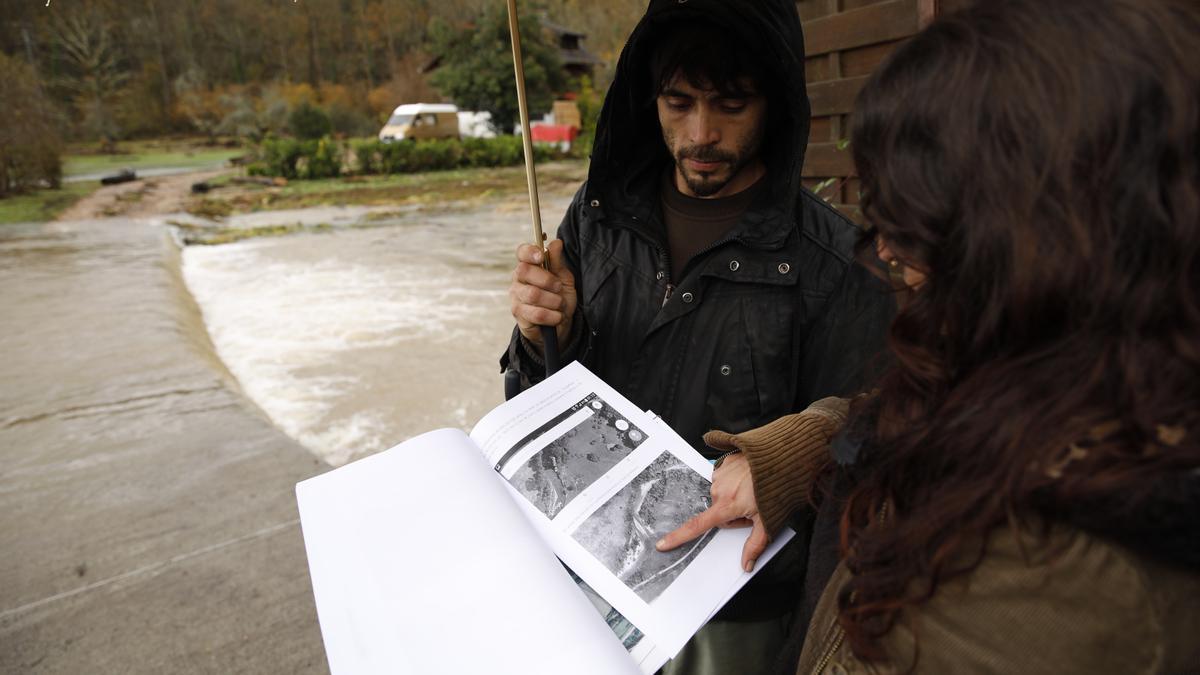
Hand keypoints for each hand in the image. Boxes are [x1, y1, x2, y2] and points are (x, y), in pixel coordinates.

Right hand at [509, 239, 576, 350]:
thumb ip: (558, 261)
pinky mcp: (518, 314)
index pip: (522, 252)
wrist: (560, 323)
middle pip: (524, 271)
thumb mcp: (563, 278)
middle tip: (559, 288)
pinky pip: (537, 314)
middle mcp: (518, 279)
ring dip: (554, 301)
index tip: (541, 256)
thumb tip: (556, 242)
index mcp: (529, 266)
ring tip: (560, 304)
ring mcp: (516, 297)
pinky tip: (557, 316)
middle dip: (547, 280)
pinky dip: (552, 316)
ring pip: (533, 294)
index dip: (530, 252)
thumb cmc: (559, 297)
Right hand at [655, 452, 769, 572]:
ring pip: (721, 495)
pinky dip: (735, 481)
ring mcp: (721, 473)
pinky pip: (724, 478)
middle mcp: (719, 489)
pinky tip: (748, 478)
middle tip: (751, 508)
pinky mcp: (725, 462)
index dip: (679, 537)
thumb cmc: (778, 489)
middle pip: (718, 511)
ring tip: (752, 490)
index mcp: (727, 505)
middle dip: (732, 513)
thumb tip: (746, 565)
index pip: (698, 526)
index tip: (663, 544)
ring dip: (734, 495)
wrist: (783, 457)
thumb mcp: (769, 521)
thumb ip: (755, 545)